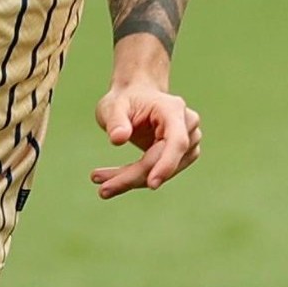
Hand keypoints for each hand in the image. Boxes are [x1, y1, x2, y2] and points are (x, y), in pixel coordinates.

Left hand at [90, 75, 201, 197]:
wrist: (137, 96)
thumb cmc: (125, 99)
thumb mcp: (114, 105)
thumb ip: (116, 120)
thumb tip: (118, 139)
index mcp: (173, 110)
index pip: (177, 142)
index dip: (166, 164)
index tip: (152, 184)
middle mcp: (187, 126)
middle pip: (162, 160)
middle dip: (132, 177)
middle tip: (102, 190)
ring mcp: (189, 143)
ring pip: (160, 171)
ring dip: (130, 180)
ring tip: (98, 178)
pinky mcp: (182, 156)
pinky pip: (159, 173)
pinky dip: (135, 178)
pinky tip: (112, 180)